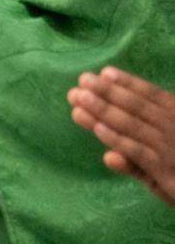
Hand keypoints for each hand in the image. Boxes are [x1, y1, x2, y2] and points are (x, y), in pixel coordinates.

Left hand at [68, 67, 174, 206]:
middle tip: (81, 80)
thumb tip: (109, 147)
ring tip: (78, 98)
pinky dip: (118, 139)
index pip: (153, 96)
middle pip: (137, 107)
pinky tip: (98, 129)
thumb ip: (139, 153)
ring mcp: (171, 149)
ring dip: (103, 110)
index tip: (104, 72)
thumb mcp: (166, 161)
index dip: (128, 83)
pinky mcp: (166, 172)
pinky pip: (138, 152)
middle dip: (107, 93)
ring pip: (132, 125)